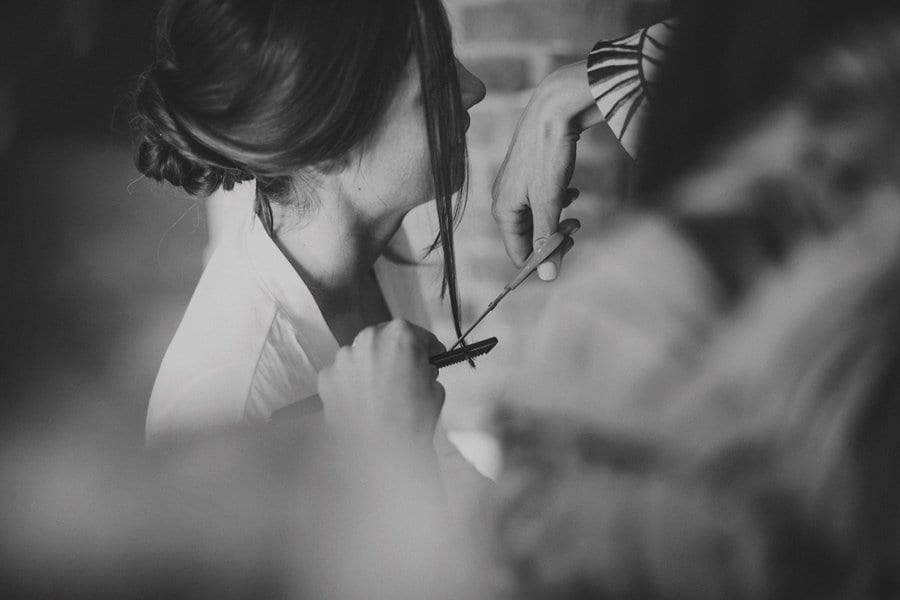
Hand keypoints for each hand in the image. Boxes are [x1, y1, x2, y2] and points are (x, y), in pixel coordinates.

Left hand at [318, 319, 446, 446]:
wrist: (379, 452)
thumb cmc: (408, 422)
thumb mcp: (435, 391)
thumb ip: (427, 372)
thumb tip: (422, 372)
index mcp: (400, 336)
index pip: (417, 334)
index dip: (426, 347)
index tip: (428, 355)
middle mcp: (368, 339)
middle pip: (385, 339)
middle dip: (395, 355)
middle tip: (405, 375)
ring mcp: (344, 358)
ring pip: (361, 356)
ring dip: (371, 368)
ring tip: (382, 394)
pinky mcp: (327, 378)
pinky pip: (343, 376)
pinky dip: (352, 385)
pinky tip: (363, 402)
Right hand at [492, 60, 602, 279]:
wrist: (553, 109)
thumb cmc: (547, 154)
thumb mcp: (549, 202)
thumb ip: (547, 240)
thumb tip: (547, 276)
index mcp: (503, 211)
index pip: (518, 254)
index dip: (542, 260)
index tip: (567, 252)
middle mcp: (504, 201)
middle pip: (528, 238)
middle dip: (553, 238)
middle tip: (576, 227)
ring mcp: (515, 188)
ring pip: (538, 220)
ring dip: (558, 221)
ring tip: (574, 209)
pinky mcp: (529, 176)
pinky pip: (542, 203)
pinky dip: (558, 203)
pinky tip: (571, 192)